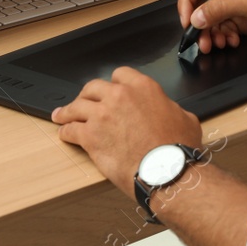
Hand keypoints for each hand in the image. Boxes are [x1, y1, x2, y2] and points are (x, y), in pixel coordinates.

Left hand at [52, 67, 202, 196]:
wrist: (167, 171)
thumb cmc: (178, 149)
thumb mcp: (185, 118)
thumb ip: (170, 108)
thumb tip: (168, 111)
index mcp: (142, 87)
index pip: (120, 74)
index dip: (114, 84)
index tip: (111, 91)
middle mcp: (119, 96)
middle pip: (93, 87)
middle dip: (88, 95)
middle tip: (84, 101)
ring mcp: (102, 115)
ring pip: (77, 106)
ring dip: (68, 111)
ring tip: (61, 115)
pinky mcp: (90, 136)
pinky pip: (71, 129)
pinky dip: (66, 131)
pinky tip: (64, 133)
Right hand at [177, 0, 246, 54]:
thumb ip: (220, 8)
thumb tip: (197, 16)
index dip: (187, 1)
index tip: (187, 20)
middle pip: (200, 4)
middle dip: (198, 23)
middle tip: (199, 39)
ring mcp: (235, 5)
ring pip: (209, 20)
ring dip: (209, 34)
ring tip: (215, 44)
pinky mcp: (240, 20)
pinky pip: (221, 29)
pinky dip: (222, 38)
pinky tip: (230, 41)